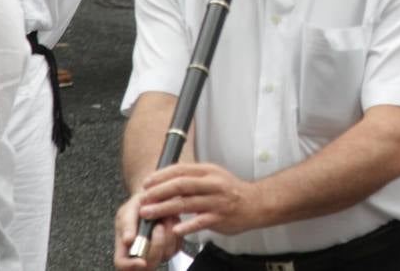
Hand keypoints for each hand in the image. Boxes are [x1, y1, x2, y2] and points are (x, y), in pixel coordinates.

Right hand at [113, 191, 181, 269]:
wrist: (155, 199)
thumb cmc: (138, 205)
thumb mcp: (129, 208)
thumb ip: (127, 223)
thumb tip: (128, 240)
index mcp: (124, 246)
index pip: (122, 264)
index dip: (131, 266)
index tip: (141, 261)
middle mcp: (140, 253)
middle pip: (148, 265)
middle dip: (156, 246)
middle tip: (158, 226)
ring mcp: (157, 253)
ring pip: (165, 255)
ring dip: (168, 235)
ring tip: (165, 218)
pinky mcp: (171, 248)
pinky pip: (176, 247)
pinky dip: (176, 233)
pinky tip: (170, 221)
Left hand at [137, 162, 263, 238]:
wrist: (256, 203)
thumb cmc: (230, 191)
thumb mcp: (213, 177)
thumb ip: (192, 179)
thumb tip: (166, 181)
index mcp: (208, 171)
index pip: (181, 170)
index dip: (161, 176)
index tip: (146, 183)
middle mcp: (212, 183)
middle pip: (181, 184)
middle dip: (159, 192)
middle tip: (143, 199)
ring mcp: (217, 200)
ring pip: (186, 203)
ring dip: (164, 208)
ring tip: (149, 213)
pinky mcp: (220, 217)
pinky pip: (200, 221)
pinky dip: (187, 226)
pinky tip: (175, 230)